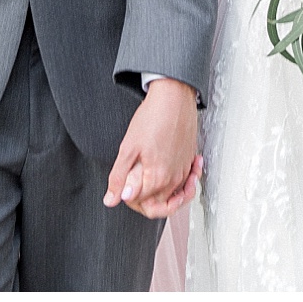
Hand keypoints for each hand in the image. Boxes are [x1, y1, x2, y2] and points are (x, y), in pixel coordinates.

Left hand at [105, 78, 199, 218]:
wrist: (174, 98)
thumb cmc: (153, 118)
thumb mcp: (128, 148)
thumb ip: (119, 177)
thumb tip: (113, 199)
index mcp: (157, 178)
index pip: (142, 204)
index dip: (129, 198)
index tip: (123, 187)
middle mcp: (174, 179)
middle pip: (160, 204)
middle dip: (145, 199)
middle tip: (134, 184)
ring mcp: (184, 171)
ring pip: (174, 196)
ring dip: (161, 194)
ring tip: (148, 181)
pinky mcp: (190, 162)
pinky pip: (185, 183)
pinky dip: (176, 183)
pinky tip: (163, 171)